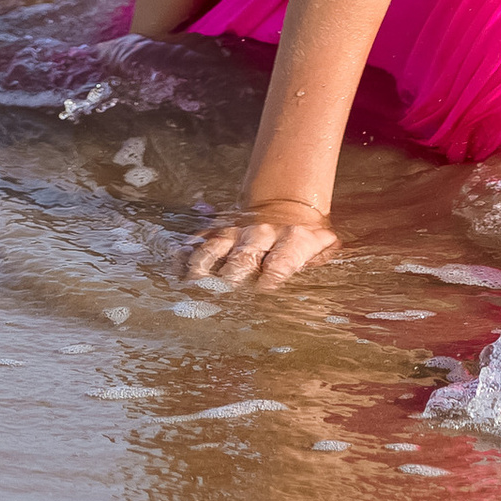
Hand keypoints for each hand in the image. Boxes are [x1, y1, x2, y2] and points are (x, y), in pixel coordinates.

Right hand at [183, 194, 340, 286]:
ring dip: (203, 268)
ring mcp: (235, 233)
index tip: (263, 290)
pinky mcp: (214, 232)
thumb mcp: (322, 248)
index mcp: (292, 241)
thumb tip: (324, 280)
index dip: (273, 276)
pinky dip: (183, 256)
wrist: (286, 203)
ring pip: (214, 248)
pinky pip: (194, 242)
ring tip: (192, 287)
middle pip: (243, 258)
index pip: (282, 261)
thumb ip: (322, 262)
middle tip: (221, 297)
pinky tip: (175, 272)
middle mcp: (261, 235)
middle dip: (232, 278)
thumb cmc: (303, 241)